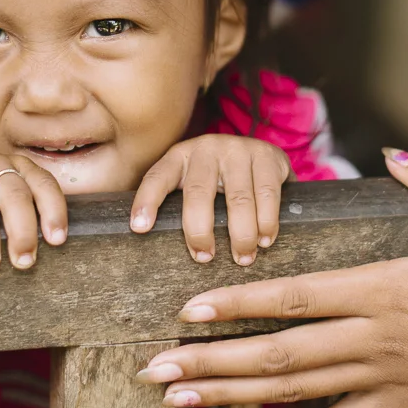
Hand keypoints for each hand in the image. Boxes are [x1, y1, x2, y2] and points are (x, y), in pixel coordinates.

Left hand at [130, 135, 292, 265]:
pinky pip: (267, 194)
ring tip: (243, 258)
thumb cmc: (218, 179)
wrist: (262, 153)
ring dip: (241, 234)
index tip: (140, 229)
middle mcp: (207, 149)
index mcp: (180, 156)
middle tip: (205, 257)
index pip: (157, 177)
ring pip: (238, 199)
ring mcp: (239, 149)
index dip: (147, 202)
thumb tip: (149, 240)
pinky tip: (265, 240)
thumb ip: (175, 203)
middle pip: (198, 193)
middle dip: (199, 231)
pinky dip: (267, 222)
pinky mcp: (268, 156)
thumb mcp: (192, 181)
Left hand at [136, 153, 407, 407]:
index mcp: (388, 289)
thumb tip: (396, 154)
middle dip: (211, 360)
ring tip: (181, 399)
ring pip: (295, 392)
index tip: (187, 308)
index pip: (296, 295)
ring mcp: (384, 383)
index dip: (237, 303)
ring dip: (233, 396)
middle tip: (155, 367)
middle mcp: (375, 339)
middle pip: (279, 352)